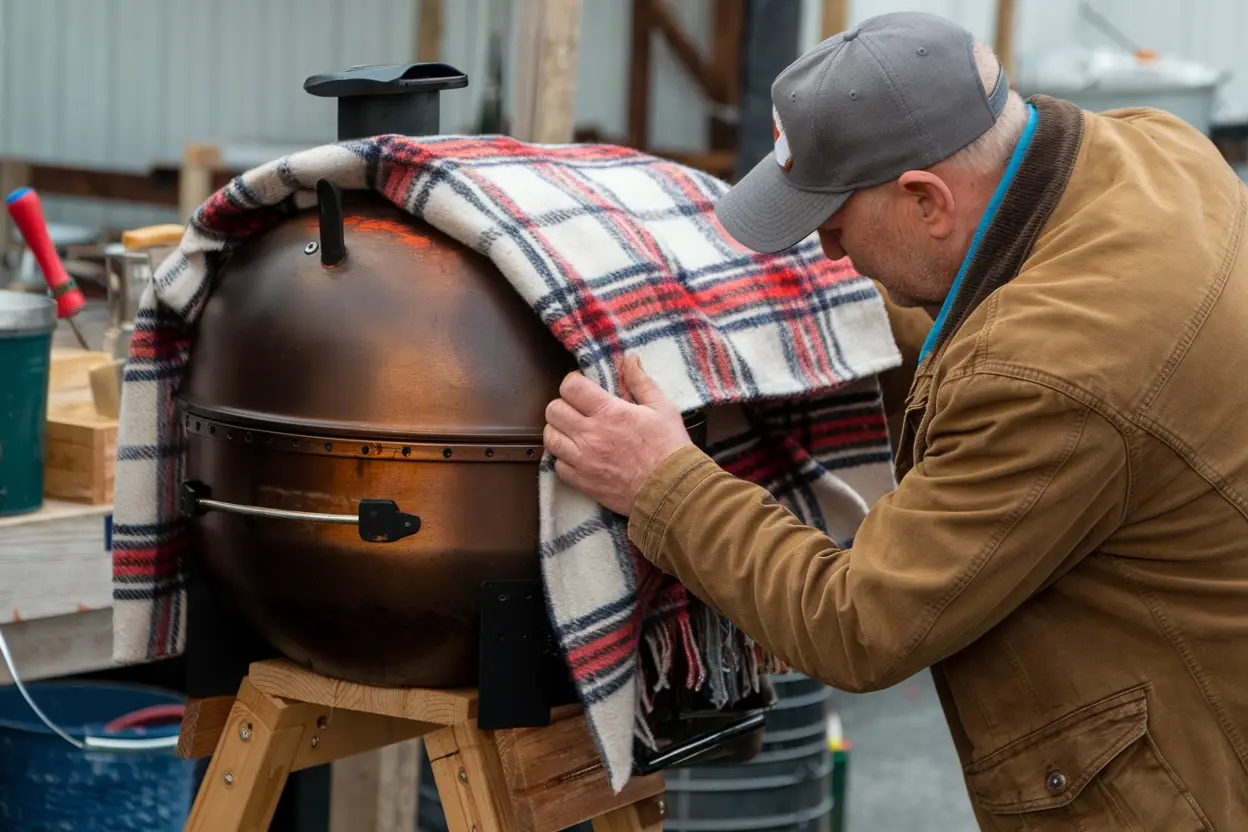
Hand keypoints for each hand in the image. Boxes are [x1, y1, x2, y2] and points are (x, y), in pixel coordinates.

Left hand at [544, 355, 692, 515]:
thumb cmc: (669, 448)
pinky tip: (578, 455)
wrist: (671, 490)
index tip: (581, 388)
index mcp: (609, 412)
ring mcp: (583, 460)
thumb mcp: (662, 407)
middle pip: (553, 410)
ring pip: (550, 437)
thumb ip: (641, 382)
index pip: (570, 387)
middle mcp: (590, 434)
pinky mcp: (582, 481)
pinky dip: (563, 458)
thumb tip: (629, 360)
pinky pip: (557, 465)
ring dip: (559, 430)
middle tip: (576, 409)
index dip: (573, 383)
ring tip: (573, 431)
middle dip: (563, 405)